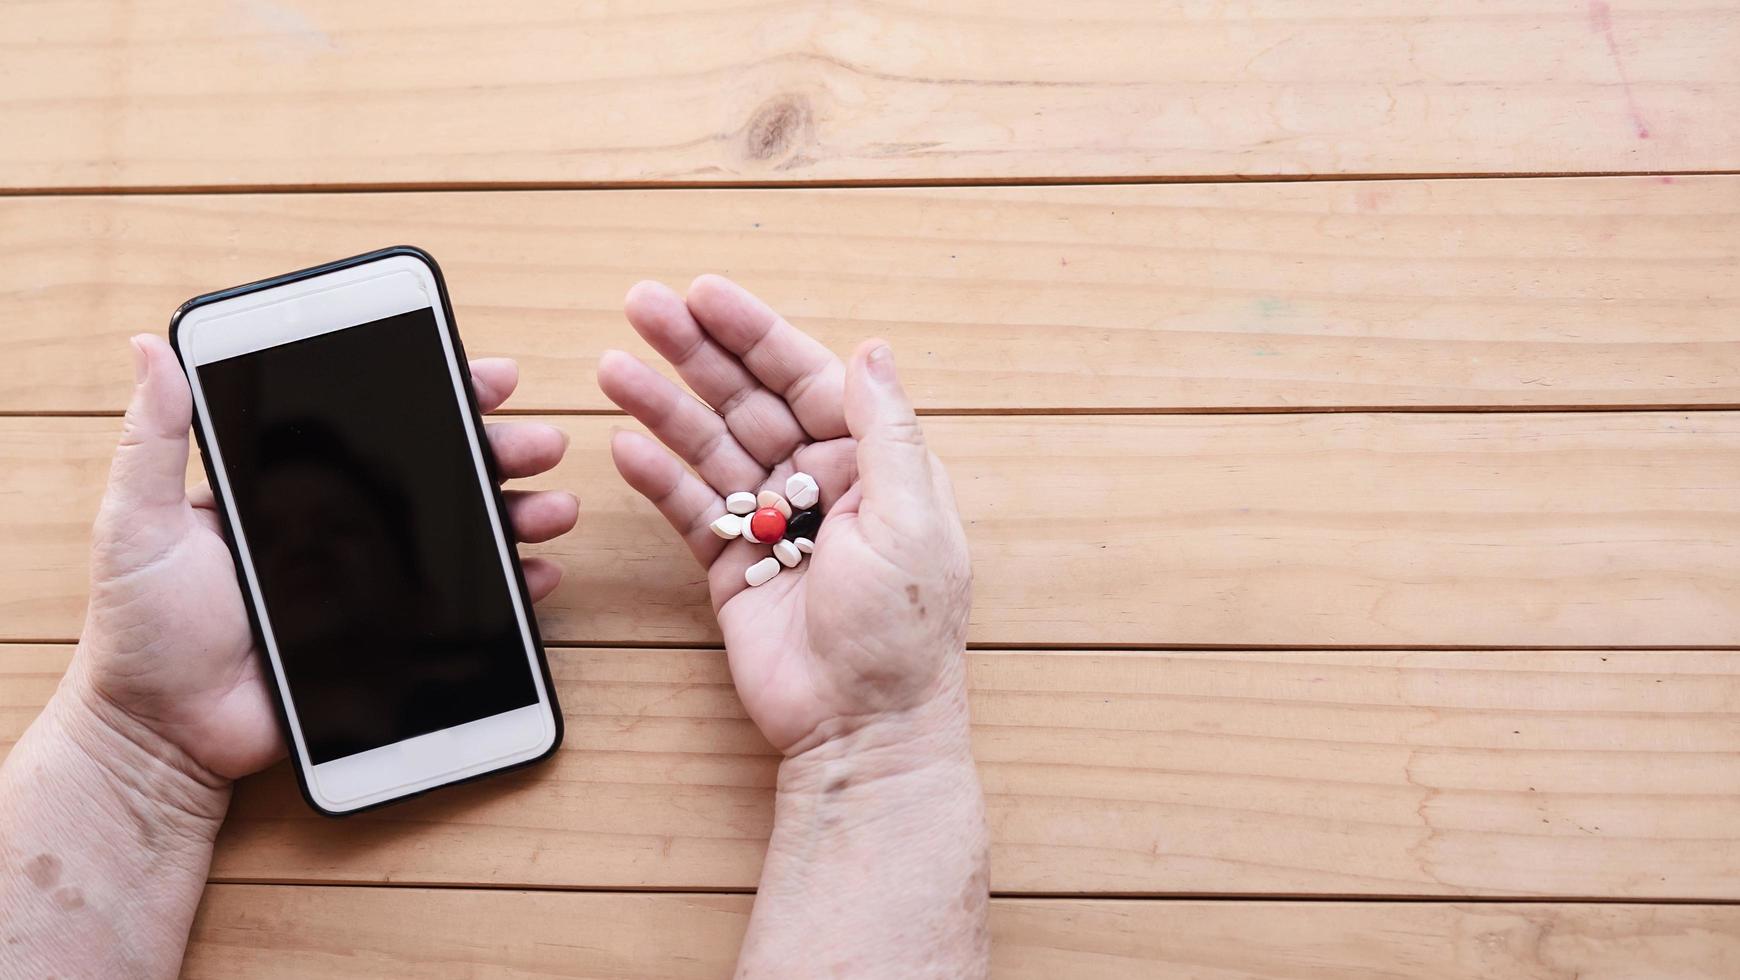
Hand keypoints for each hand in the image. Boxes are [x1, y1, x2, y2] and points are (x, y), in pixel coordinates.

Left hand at [70, 335, 577, 784]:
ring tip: (553, 507)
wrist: (165, 734)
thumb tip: (149, 346)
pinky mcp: (394, 641)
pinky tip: (538, 574)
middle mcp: (345, 530)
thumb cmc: (141, 628)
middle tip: (542, 442)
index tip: (490, 380)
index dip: (441, 400)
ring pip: (464, 537)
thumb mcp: (139, 520)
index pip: (379, 429)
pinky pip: (466, 609)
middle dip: (502, 453)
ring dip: (519, 515)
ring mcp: (375, 586)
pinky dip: (511, 590)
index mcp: (295, 491)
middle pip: (441, 477)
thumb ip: (156, 438)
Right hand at [597, 276, 971, 754]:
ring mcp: (773, 523)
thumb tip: (872, 351)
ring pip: (710, 448)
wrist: (863, 727)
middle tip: (642, 306)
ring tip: (613, 368)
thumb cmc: (902, 632)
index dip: (755, 333)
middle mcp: (820, 483)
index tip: (706, 293)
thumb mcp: (910, 519)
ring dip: (663, 405)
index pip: (806, 376)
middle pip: (748, 399)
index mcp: (871, 463)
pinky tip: (626, 443)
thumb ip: (885, 431)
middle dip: (696, 351)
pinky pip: (690, 509)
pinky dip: (658, 476)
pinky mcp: (732, 566)